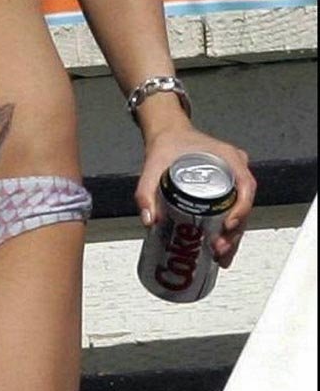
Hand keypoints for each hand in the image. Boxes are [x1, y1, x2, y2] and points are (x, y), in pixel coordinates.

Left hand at [135, 122, 256, 268]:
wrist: (167, 135)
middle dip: (235, 232)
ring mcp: (233, 179)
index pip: (245, 187)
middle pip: (244, 206)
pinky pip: (232, 210)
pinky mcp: (226, 189)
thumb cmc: (167, 145)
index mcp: (227, 158)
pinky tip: (218, 248)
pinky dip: (228, 230)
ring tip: (219, 256)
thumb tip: (149, 221)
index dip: (241, 210)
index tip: (227, 226)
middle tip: (219, 250)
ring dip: (233, 235)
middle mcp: (235, 169)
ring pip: (240, 212)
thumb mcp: (154, 165)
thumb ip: (145, 191)